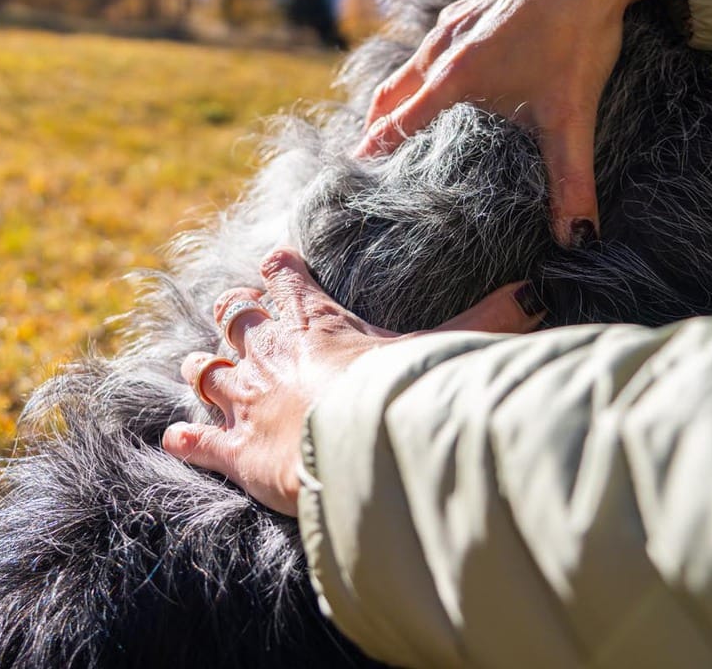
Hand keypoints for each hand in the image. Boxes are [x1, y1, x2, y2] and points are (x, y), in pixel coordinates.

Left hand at [162, 247, 541, 514]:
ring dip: (203, 368)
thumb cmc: (398, 390)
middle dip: (232, 314)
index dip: (280, 271)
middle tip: (232, 313)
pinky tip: (175, 437)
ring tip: (197, 367)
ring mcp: (243, 400)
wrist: (354, 444)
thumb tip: (536, 289)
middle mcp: (269, 352)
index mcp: (314, 321)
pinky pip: (195, 439)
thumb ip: (490, 319)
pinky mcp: (230, 450)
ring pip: (206, 370)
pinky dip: (185, 437)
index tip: (275, 262)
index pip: (287, 279)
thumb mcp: (443, 346)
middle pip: (234, 317)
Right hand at [357, 0, 677, 245]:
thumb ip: (571, 182)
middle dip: (375, 125)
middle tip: (364, 158)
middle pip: (392, 92)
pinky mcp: (476, 4)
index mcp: (455, 76)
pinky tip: (441, 73)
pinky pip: (435, 41)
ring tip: (393, 120)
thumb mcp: (573, 118)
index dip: (373, 150)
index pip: (398, 122)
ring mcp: (458, 21)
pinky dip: (424, 66)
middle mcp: (445, 48)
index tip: (351, 174)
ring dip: (398, 93)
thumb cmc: (577, 36)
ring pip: (412, 64)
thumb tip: (579, 241)